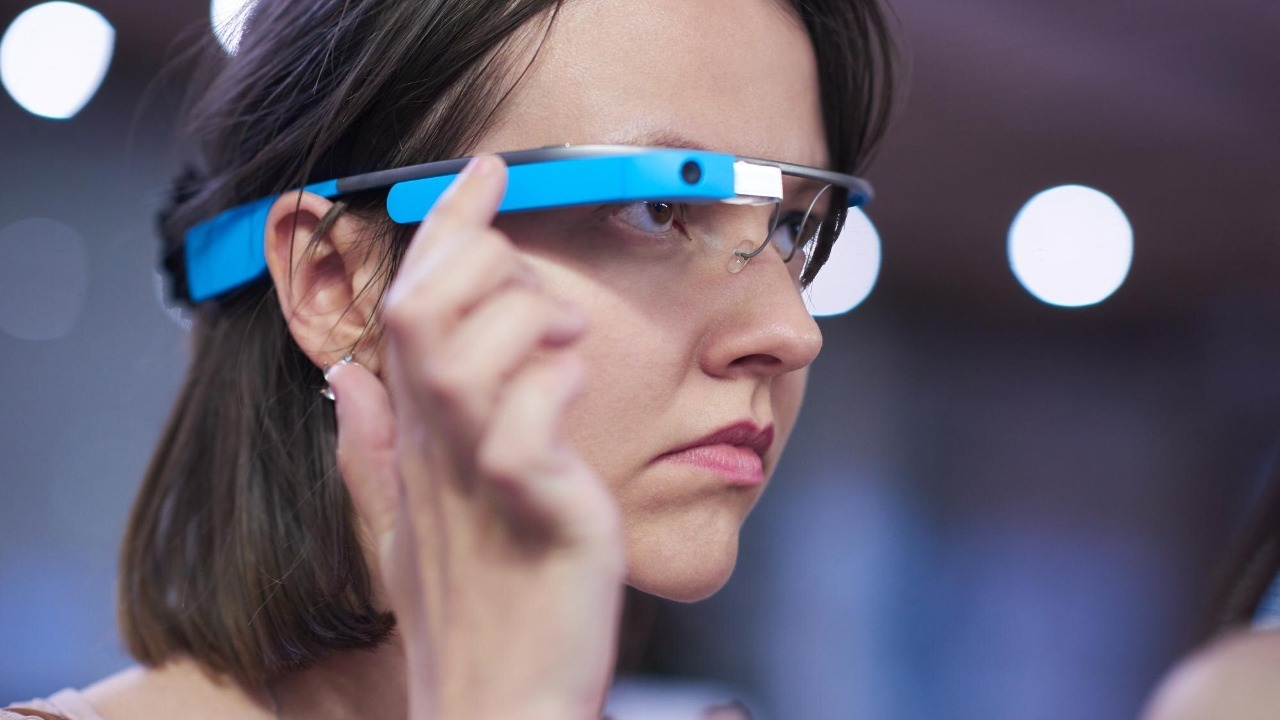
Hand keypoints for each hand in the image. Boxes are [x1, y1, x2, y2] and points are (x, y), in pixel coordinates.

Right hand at [325, 156, 625, 719]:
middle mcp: (434, 446)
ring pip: (464, 347)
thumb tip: (345, 381)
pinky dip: (556, 380)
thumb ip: (373, 449)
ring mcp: (479, 474)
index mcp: (412, 438)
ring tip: (566, 337)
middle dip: (483, 258)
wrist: (496, 705)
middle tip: (539, 284)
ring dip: (523, 314)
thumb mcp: (408, 524)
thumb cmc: (469, 612)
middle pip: (424, 306)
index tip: (485, 173)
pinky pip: (528, 420)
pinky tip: (577, 382)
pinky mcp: (534, 507)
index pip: (411, 304)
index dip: (447, 228)